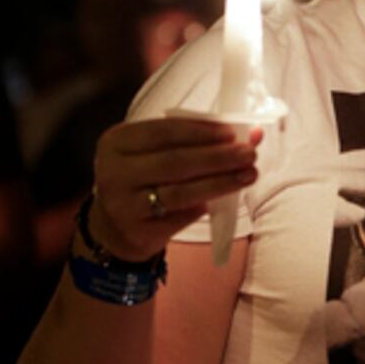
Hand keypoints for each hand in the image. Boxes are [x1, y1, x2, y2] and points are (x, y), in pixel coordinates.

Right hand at [89, 118, 261, 260]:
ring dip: (221, 182)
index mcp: (117, 142)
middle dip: (218, 157)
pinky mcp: (136, 232)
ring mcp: (122, 205)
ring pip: (181, 192)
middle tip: (249, 153)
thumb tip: (251, 133)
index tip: (232, 132)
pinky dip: (205, 207)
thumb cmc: (144, 179)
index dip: (202, 131)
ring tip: (249, 174)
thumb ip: (195, 140)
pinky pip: (180, 217)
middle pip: (176, 161)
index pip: (164, 131)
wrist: (115, 228)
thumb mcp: (155, 153)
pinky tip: (224, 200)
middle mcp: (114, 172)